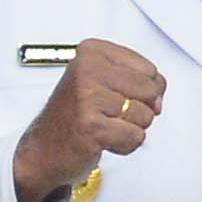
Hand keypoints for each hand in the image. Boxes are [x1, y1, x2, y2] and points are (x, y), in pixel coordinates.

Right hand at [12, 38, 171, 201]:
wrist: (43, 150)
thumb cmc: (75, 116)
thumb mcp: (105, 84)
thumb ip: (141, 84)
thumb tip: (158, 103)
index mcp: (92, 51)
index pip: (150, 70)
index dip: (142, 91)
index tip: (114, 96)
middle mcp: (87, 68)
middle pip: (151, 91)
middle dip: (138, 110)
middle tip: (107, 115)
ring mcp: (87, 96)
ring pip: (146, 115)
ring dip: (129, 129)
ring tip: (102, 126)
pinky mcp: (91, 126)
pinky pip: (136, 137)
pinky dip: (124, 145)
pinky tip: (101, 140)